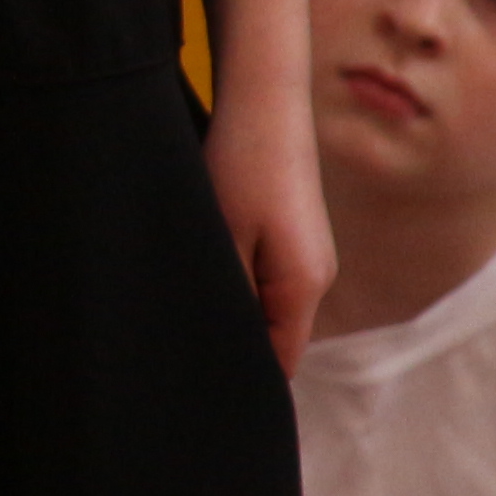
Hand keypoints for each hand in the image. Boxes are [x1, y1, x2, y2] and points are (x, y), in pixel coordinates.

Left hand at [204, 80, 331, 373]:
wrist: (264, 101)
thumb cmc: (241, 165)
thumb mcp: (222, 237)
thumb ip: (226, 296)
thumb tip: (220, 344)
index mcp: (303, 286)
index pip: (279, 361)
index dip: (243, 381)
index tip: (200, 394)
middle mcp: (315, 276)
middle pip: (275, 337)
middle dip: (233, 348)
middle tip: (179, 357)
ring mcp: (306, 255)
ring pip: (266, 306)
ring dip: (231, 311)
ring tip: (184, 314)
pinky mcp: (292, 235)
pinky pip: (265, 278)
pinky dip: (237, 283)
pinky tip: (202, 272)